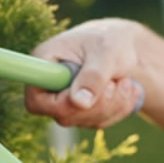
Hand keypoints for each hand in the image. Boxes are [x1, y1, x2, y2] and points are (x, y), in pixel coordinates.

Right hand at [25, 18, 144, 128]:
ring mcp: (64, 101)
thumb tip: (80, 103)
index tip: (86, 94)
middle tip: (116, 82)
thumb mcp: (106, 52)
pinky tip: (128, 90)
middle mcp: (49, 85)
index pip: (35, 100)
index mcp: (44, 63)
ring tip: (125, 80)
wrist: (123, 45)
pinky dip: (119, 109)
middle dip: (98, 103)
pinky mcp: (81, 111)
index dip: (60, 105)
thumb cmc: (111, 40)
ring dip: (113, 105)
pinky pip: (99, 122)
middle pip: (64, 115)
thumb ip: (93, 76)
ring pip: (85, 120)